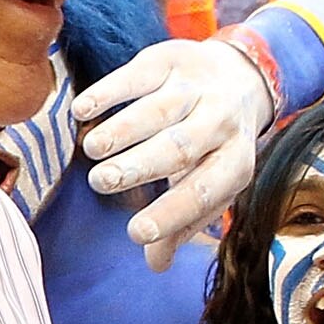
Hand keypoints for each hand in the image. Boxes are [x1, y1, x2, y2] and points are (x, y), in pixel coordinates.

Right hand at [73, 31, 274, 264]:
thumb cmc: (214, 147)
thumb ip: (181, 223)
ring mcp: (197, 87)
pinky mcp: (171, 59)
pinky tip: (82, 110)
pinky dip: (109, 91)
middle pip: (180, 147)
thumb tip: (155, 265)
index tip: (136, 233)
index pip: (203, 192)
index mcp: (234, 163)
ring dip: (124, 129)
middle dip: (140, 166)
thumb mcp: (208, 184)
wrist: (240, 76)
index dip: (171, 214)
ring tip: (92, 150)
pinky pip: (139, 74)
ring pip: (160, 109)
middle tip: (103, 183)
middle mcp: (221, 123)